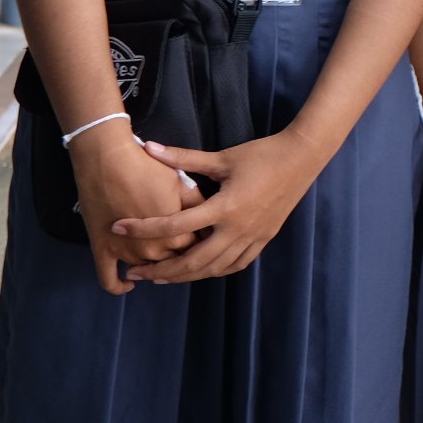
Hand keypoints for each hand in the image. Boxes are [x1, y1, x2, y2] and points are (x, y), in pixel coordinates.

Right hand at [66, 120, 202, 293]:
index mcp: (177, 234)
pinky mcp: (102, 249)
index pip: (196, 248)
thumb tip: (209, 221)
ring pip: (145, 268)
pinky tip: (127, 284)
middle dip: (177, 256)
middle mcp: (153, 249)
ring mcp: (126, 252)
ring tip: (157, 260)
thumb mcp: (182, 185)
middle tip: (179, 247)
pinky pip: (108, 279)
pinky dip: (118, 285)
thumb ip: (197, 207)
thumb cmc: (149, 168)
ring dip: (151, 267)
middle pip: (172, 261)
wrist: (108, 160)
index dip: (199, 242)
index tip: (199, 236)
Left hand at [113, 131, 327, 283]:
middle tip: (135, 272)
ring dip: (183, 276)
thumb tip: (148, 146)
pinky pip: (234, 265)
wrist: (302, 158)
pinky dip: (213, 271)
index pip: (176, 225)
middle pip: (192, 262)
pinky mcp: (262, 239)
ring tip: (160, 277)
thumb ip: (182, 157)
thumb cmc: (262, 154)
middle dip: (160, 270)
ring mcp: (252, 238)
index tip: (120, 228)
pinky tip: (199, 270)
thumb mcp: (222, 157)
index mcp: (225, 207)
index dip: (144, 228)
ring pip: (212, 269)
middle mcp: (237, 229)